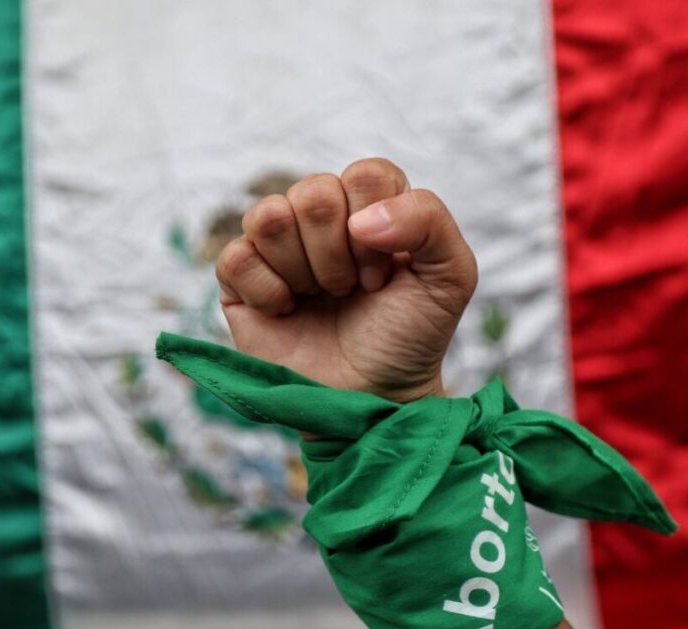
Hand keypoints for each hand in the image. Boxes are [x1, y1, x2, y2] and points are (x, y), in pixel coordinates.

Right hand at [216, 158, 476, 402]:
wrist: (373, 396)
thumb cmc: (410, 336)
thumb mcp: (451, 277)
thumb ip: (429, 220)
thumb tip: (360, 220)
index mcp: (371, 204)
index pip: (366, 174)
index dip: (376, 225)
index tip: (383, 276)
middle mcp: (321, 217)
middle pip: (313, 192)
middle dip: (339, 255)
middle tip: (352, 290)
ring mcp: (278, 245)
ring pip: (269, 215)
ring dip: (303, 270)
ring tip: (321, 298)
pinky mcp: (241, 279)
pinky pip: (236, 256)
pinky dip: (267, 292)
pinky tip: (287, 311)